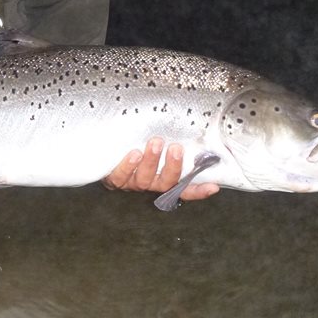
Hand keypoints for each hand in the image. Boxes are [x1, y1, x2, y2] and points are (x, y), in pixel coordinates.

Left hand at [102, 137, 219, 200]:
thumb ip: (172, 139)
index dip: (199, 190)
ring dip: (152, 161)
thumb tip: (193, 127)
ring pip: (145, 179)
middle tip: (175, 148)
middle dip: (172, 166)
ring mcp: (132, 182)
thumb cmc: (136, 143)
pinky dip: (128, 166)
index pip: (185, 188)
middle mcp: (150, 183)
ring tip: (155, 143)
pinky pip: (121, 176)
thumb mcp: (156, 142)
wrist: (103, 150)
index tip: (213, 186)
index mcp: (163, 178)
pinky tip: (134, 154)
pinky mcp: (114, 179)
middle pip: (166, 183)